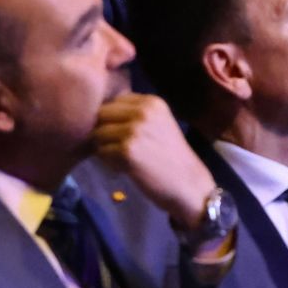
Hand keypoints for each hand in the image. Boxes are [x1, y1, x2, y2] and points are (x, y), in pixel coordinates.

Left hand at [90, 94, 217, 230]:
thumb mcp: (159, 124)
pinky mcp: (127, 151)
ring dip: (104, 148)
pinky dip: (107, 163)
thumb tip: (100, 112)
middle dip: (104, 131)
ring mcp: (134, 130)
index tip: (123, 135)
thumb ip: (135, 114)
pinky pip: (101, 152)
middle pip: (101, 114)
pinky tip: (124, 168)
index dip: (112, 119)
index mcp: (151, 102)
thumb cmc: (172, 157)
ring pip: (98, 134)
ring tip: (121, 159)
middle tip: (116, 148)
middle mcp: (143, 111)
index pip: (114, 101)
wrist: (189, 185)